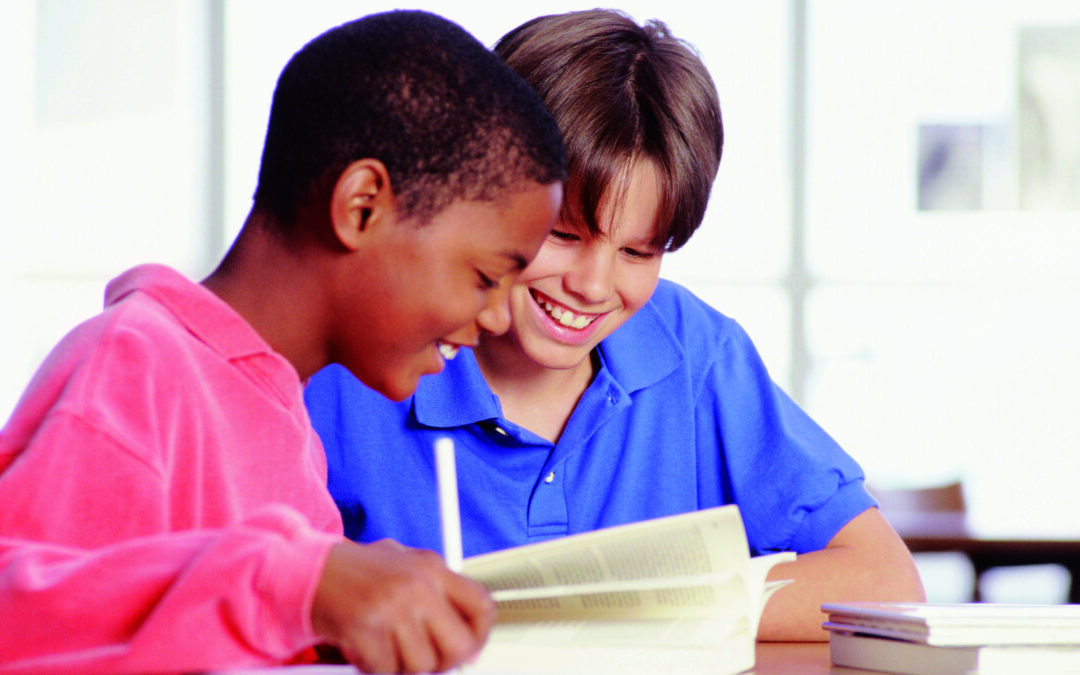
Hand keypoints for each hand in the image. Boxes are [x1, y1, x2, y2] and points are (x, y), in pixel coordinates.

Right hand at [311, 539, 495, 672]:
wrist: (310, 569)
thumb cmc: (358, 571)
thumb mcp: (405, 562)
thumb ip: (438, 589)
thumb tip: (469, 633)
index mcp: (432, 567)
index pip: (482, 607)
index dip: (480, 636)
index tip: (470, 648)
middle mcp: (417, 586)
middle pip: (460, 646)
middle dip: (445, 662)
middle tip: (428, 660)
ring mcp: (391, 609)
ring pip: (421, 665)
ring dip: (404, 665)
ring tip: (387, 645)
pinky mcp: (364, 630)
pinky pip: (386, 670)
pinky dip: (375, 666)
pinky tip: (366, 647)